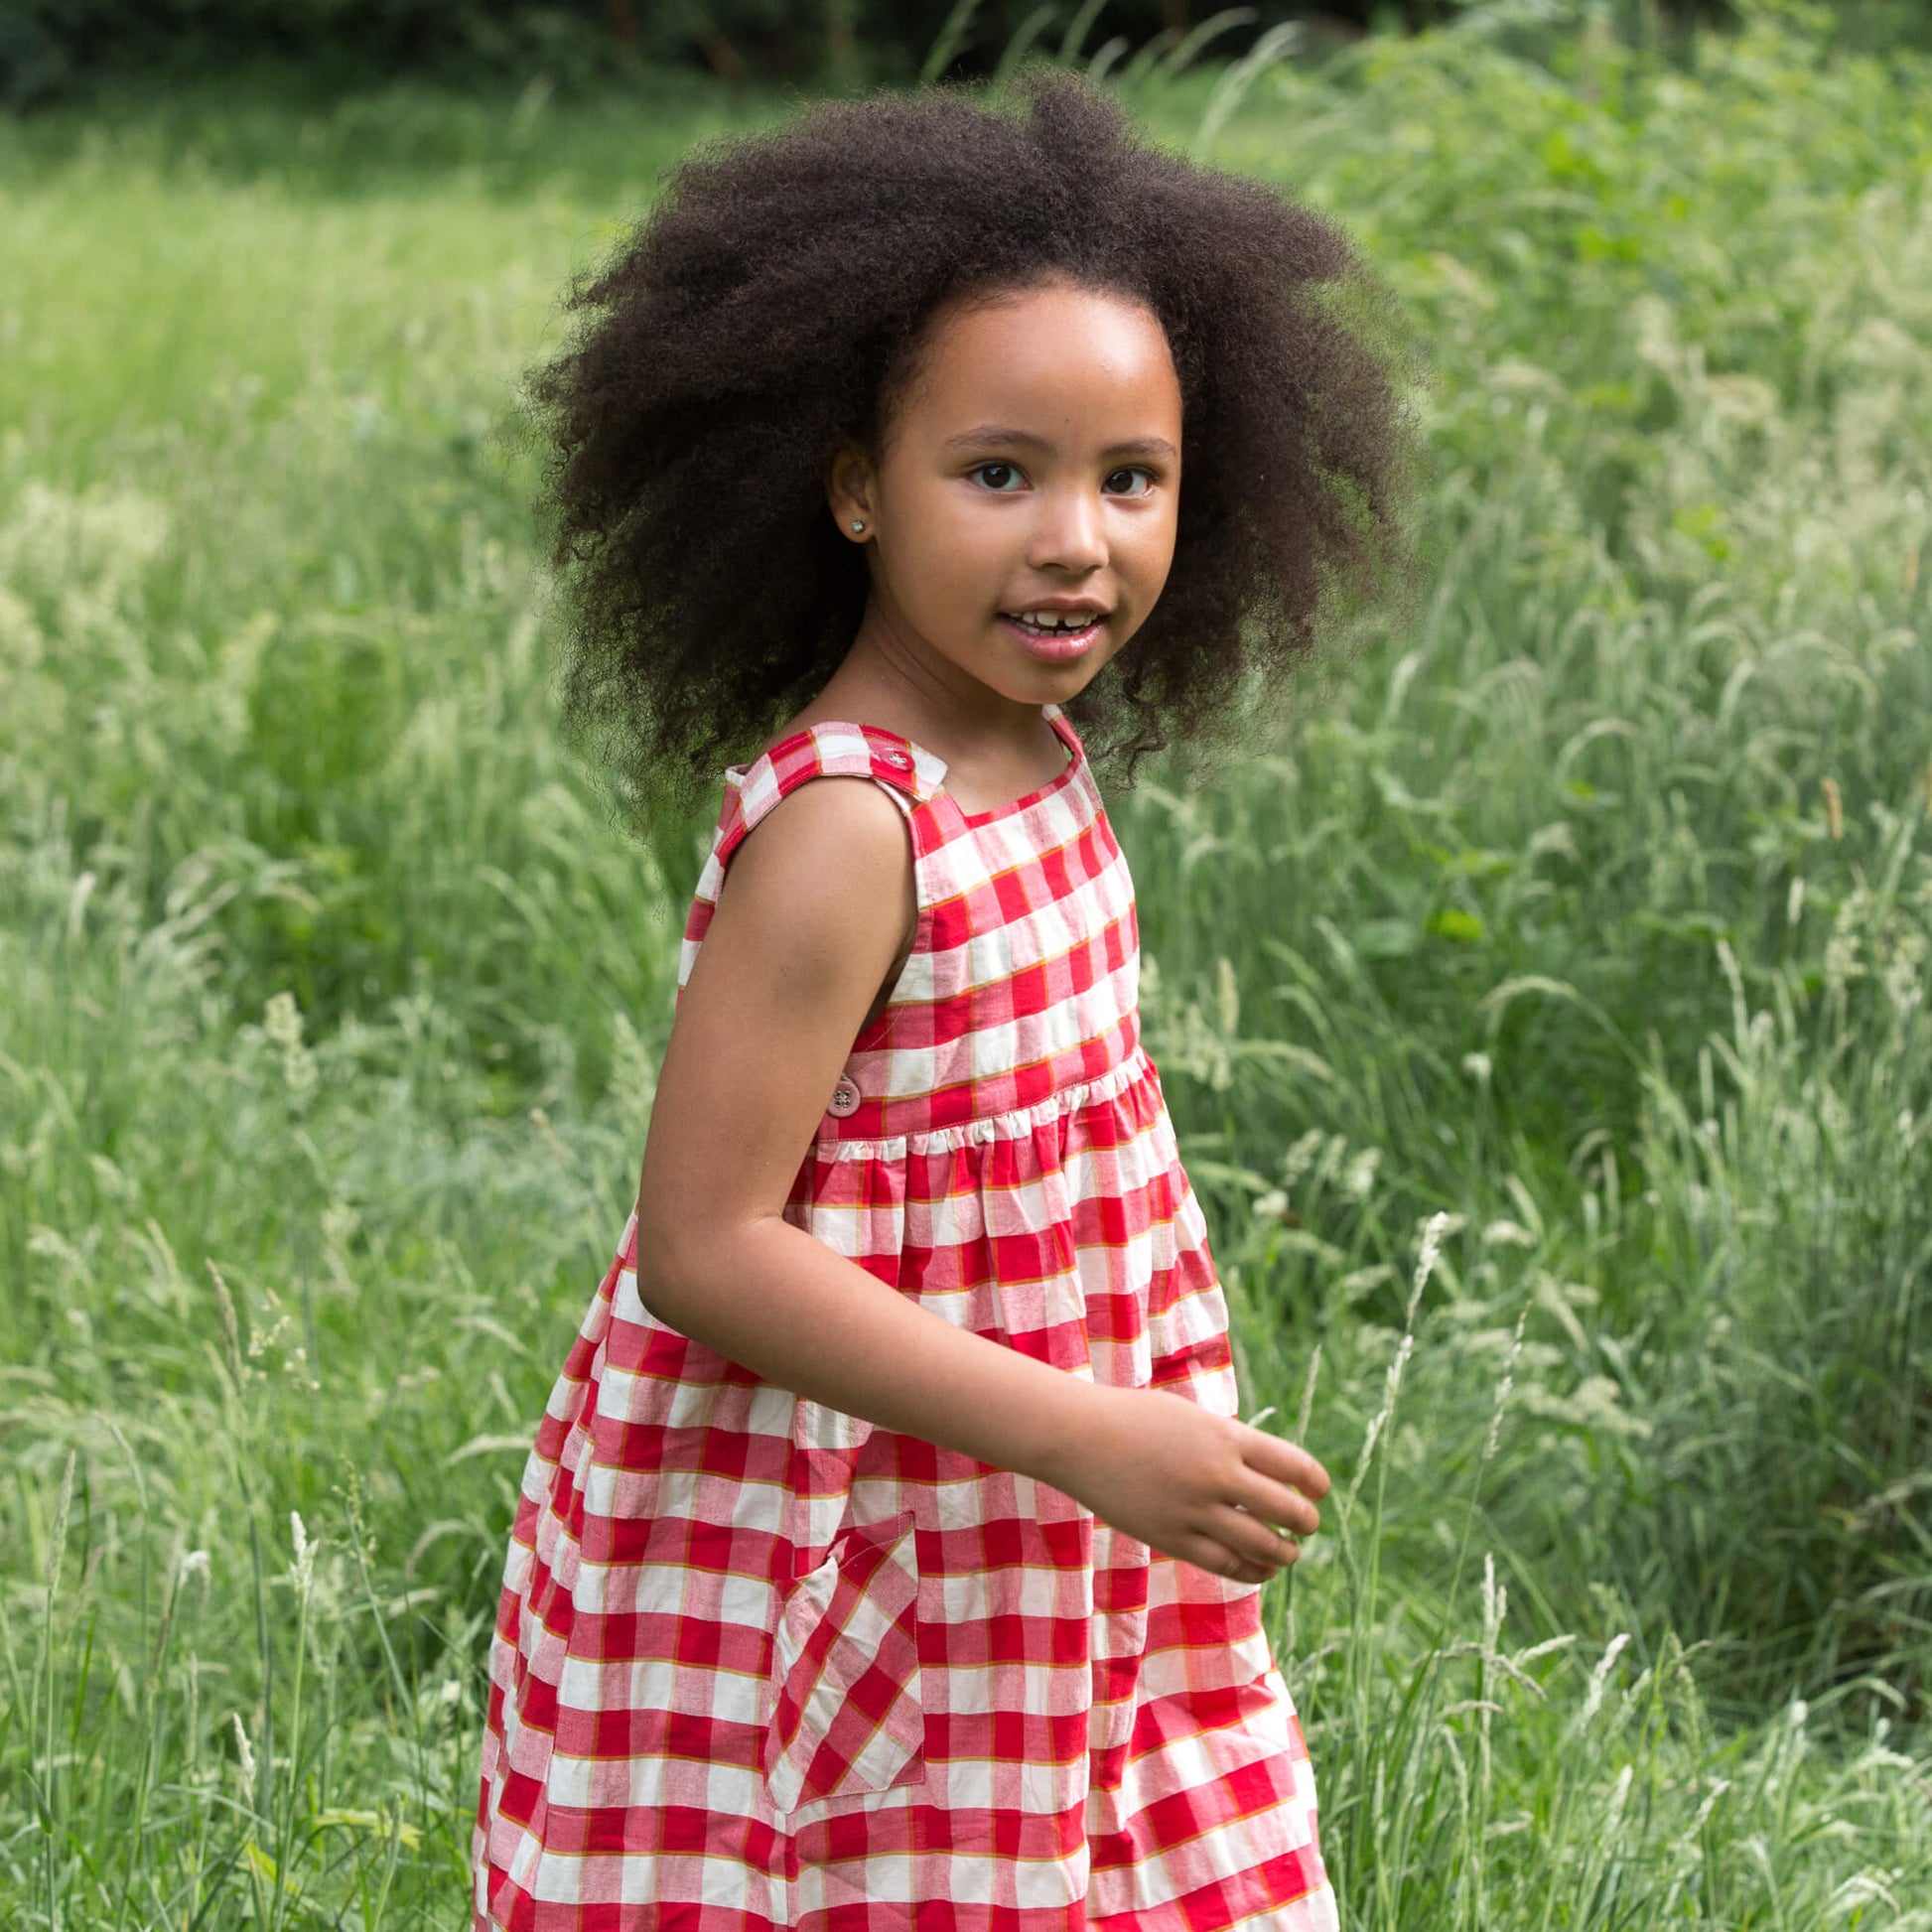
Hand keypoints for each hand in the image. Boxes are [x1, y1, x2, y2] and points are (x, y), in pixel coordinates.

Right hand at [1048, 1383, 1328, 1583]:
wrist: (1079, 1437)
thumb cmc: (1134, 1419)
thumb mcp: (1191, 1418)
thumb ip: (1228, 1443)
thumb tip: (1266, 1473)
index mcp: (1226, 1436)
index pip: (1293, 1466)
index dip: (1315, 1482)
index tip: (1319, 1491)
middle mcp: (1218, 1474)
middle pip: (1286, 1509)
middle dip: (1305, 1521)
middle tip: (1307, 1525)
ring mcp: (1195, 1509)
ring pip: (1261, 1545)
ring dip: (1284, 1552)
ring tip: (1289, 1553)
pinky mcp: (1172, 1537)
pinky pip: (1225, 1563)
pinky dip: (1251, 1570)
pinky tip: (1260, 1569)